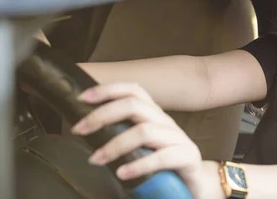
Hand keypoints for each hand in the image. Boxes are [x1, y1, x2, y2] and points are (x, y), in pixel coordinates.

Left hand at [71, 83, 209, 196]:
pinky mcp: (188, 158)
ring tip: (95, 160)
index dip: (108, 90)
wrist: (196, 185)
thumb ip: (120, 137)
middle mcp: (166, 122)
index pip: (134, 90)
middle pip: (135, 106)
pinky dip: (139, 165)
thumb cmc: (163, 167)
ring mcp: (179, 139)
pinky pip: (162, 158)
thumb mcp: (140, 147)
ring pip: (144, 131)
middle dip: (103, 114)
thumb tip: (85, 132)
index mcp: (153, 115)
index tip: (82, 98)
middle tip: (79, 130)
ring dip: (115, 145)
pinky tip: (122, 173)